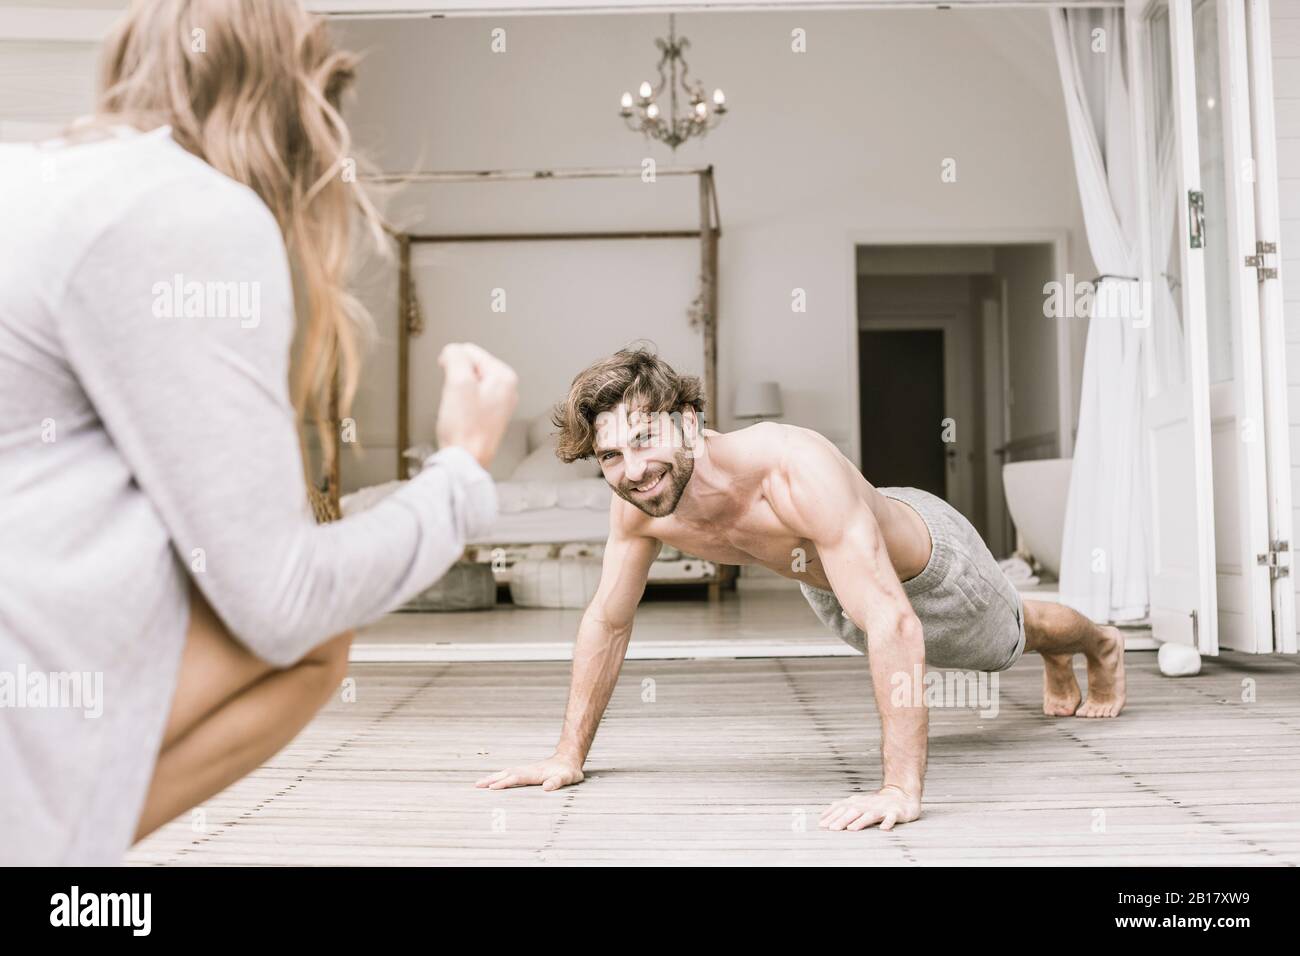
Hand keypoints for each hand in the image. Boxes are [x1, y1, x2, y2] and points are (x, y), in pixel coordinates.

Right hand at [435, 342, 518, 468]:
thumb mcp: (458, 382)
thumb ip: (455, 357)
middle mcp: (507, 389)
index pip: (470, 351)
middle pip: (470, 367)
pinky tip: (460, 418)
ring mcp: (500, 404)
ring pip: (468, 383)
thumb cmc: (465, 428)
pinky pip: (470, 399)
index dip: (452, 363)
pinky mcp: (491, 416)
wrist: (466, 460)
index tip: (448, 381)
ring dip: (457, 392)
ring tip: (458, 411)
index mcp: (504, 377)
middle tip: (454, 399)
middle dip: (456, 379)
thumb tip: (452, 351)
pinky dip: (460, 404)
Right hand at [475, 754, 584, 791]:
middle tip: (476, 785)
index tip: (491, 788)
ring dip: (492, 778)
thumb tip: (546, 788)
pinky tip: (493, 781)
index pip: (516, 778)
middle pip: (506, 773)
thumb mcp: (567, 778)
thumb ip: (557, 782)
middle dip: (491, 779)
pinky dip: (499, 777)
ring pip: (506, 773)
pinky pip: (509, 774)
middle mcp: (528, 770)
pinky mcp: (526, 772)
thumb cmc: (568, 771)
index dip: (504, 783)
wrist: (569, 760)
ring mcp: (526, 770)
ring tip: (478, 783)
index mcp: (535, 773)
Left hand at [819, 785, 920, 830]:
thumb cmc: (876, 803)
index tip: (821, 824)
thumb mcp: (858, 803)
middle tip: (831, 828)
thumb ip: (842, 809)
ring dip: (860, 822)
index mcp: (858, 802)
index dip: (831, 815)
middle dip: (841, 820)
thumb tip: (823, 816)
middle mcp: (867, 804)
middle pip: (853, 811)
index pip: (842, 807)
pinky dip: (888, 822)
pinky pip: (891, 817)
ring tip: (852, 829)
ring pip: (870, 815)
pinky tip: (884, 829)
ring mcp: (881, 808)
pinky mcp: (895, 812)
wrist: (901, 795)